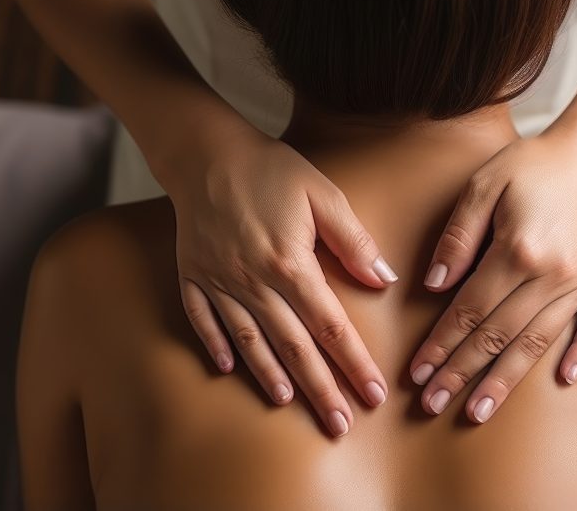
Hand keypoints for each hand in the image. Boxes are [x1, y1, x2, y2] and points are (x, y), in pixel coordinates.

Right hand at [165, 119, 397, 436]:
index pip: (330, 326)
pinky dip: (215, 345)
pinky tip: (228, 370)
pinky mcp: (192, 276)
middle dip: (320, 389)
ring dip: (271, 376)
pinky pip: (203, 319)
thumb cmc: (272, 169)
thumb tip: (384, 283)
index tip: (374, 395)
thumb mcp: (324, 195)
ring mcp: (219, 281)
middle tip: (340, 426)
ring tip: (291, 406)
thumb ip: (354, 242)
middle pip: (293, 346)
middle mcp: (253, 281)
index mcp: (290, 263)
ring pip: (250, 340)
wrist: (206, 151)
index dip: (354, 363)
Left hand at [409, 125, 576, 423]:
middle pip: (498, 335)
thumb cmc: (532, 164)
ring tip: (479, 410)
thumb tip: (433, 285)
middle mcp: (553, 275)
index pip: (470, 310)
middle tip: (433, 403)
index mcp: (518, 251)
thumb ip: (457, 237)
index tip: (418, 371)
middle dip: (461, 372)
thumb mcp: (483, 186)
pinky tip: (564, 380)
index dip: (441, 343)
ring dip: (506, 379)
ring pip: (537, 342)